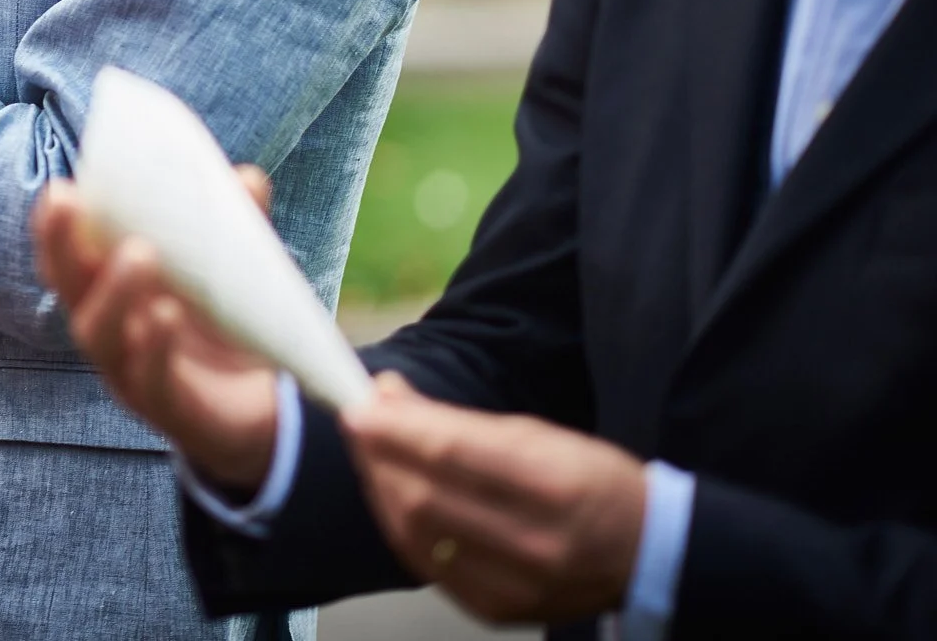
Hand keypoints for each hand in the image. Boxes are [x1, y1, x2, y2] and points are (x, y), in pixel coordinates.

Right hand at [34, 170, 281, 490]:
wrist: (257, 412)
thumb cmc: (223, 330)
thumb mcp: (229, 273)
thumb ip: (235, 228)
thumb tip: (248, 179)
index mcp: (113, 292)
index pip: (67, 259)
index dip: (54, 229)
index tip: (60, 190)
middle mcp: (110, 330)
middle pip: (69, 289)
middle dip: (62, 245)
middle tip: (69, 200)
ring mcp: (131, 372)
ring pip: (100, 335)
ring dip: (113, 292)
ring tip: (140, 254)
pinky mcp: (167, 409)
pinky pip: (150, 381)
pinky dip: (154, 348)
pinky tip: (166, 316)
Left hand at [341, 372, 645, 625]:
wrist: (647, 551)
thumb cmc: (592, 481)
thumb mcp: (536, 435)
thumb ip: (457, 422)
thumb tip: (388, 396)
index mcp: (553, 486)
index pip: (451, 454)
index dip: (395, 430)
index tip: (358, 407)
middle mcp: (535, 542)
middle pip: (425, 498)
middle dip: (379, 458)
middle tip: (359, 427)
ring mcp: (516, 585)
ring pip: (417, 535)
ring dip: (382, 489)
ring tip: (371, 456)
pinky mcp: (498, 610)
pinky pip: (427, 566)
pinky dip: (401, 527)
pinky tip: (394, 498)